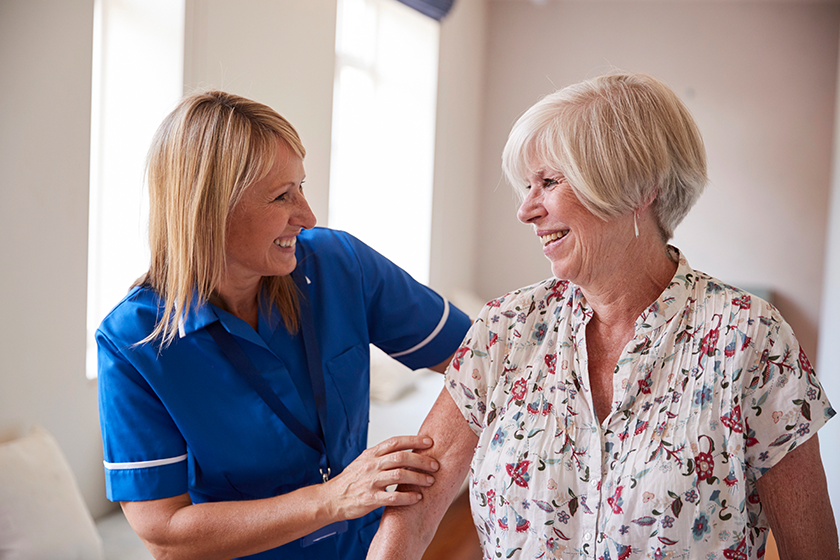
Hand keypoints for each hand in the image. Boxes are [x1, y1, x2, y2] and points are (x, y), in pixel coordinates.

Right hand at [322, 435, 438, 520]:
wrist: (331, 499)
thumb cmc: (350, 480)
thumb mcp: (364, 461)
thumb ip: (382, 455)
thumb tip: (405, 449)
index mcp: (371, 454)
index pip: (396, 442)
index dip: (414, 440)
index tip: (429, 442)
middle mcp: (372, 465)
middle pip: (401, 457)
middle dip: (421, 460)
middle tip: (435, 465)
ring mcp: (370, 481)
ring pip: (399, 475)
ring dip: (418, 478)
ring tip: (430, 481)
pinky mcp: (370, 499)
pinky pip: (393, 497)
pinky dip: (407, 497)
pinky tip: (417, 498)